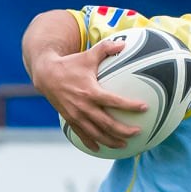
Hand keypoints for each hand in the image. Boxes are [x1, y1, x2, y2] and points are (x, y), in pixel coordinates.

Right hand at [33, 38, 148, 151]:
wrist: (46, 74)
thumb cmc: (70, 64)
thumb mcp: (88, 55)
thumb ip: (106, 48)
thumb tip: (124, 43)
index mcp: (91, 91)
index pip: (114, 101)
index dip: (130, 106)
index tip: (144, 108)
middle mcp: (84, 106)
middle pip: (107, 124)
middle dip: (123, 131)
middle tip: (137, 133)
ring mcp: (76, 115)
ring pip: (96, 133)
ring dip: (110, 141)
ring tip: (124, 145)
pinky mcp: (69, 119)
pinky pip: (82, 135)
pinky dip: (91, 143)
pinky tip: (100, 149)